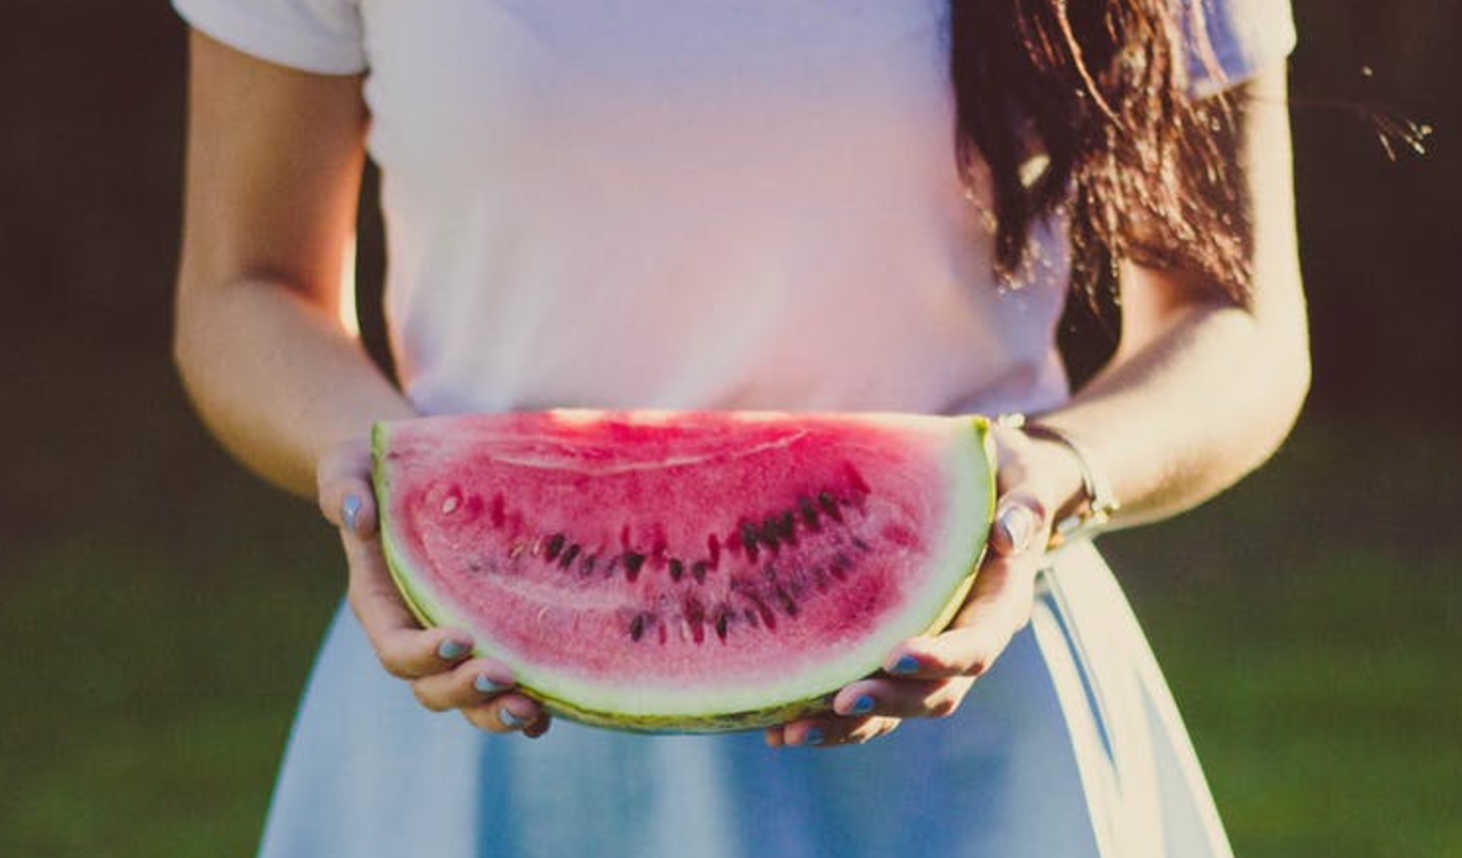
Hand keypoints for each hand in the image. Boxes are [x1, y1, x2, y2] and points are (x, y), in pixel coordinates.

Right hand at [315, 437, 551, 737]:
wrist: (415, 471)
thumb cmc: (377, 467)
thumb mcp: (350, 464)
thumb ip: (342, 486)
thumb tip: (355, 516)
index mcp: (380, 603)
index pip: (394, 645)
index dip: (422, 653)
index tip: (458, 638)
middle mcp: (417, 632)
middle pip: (431, 686)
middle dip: (464, 690)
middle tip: (503, 676)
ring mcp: (454, 640)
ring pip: (469, 697)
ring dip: (496, 710)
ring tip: (531, 708)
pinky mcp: (491, 635)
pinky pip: (505, 685)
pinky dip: (527, 706)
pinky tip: (554, 707)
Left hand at [764, 422, 1082, 747]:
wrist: (993, 485)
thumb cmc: (1005, 476)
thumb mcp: (1022, 477)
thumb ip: (1024, 505)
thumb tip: (1009, 534)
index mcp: (999, 606)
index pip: (977, 646)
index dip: (942, 658)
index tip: (897, 656)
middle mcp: (964, 639)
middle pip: (933, 693)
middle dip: (887, 702)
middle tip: (839, 702)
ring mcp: (928, 651)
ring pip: (894, 706)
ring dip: (848, 726)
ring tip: (791, 733)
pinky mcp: (892, 651)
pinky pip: (865, 692)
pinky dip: (824, 714)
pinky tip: (775, 726)